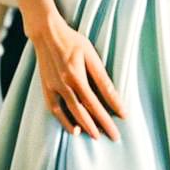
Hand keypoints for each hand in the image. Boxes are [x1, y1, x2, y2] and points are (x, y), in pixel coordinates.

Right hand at [27, 14, 126, 139]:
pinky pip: (54, 109)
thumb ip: (100, 75)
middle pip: (85, 110)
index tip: (124, 117)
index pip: (97, 99)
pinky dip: (64, 121)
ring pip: (71, 113)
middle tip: (114, 136)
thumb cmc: (72, 40)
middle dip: (101, 124)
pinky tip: (74, 129)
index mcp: (76, 75)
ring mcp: (53, 87)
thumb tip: (112, 93)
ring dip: (85, 126)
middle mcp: (64, 84)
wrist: (46, 33)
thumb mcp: (90, 54)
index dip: (112, 109)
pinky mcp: (45, 88)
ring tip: (96, 135)